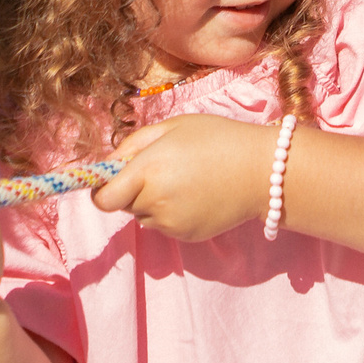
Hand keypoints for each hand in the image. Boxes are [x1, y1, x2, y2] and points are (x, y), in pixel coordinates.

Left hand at [91, 115, 271, 241]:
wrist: (262, 170)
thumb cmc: (218, 138)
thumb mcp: (173, 127)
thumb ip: (133, 144)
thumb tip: (108, 165)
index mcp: (149, 169)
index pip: (103, 198)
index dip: (101, 190)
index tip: (109, 181)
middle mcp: (155, 201)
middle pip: (123, 205)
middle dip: (131, 190)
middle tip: (161, 170)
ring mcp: (171, 223)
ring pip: (144, 216)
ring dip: (152, 202)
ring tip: (184, 181)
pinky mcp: (186, 235)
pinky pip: (164, 226)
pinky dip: (171, 213)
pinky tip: (196, 195)